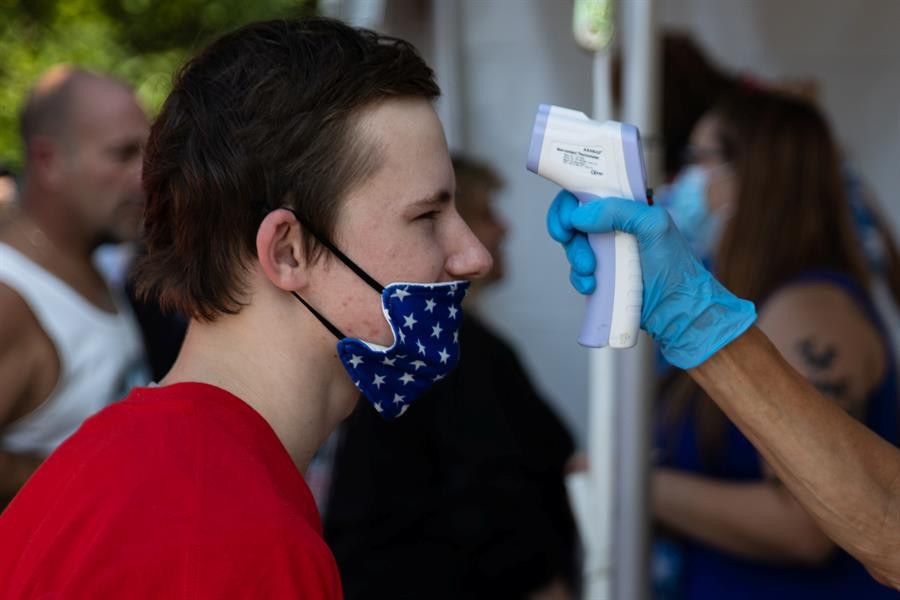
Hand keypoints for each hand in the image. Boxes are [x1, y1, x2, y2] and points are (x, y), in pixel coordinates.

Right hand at [547, 191, 755, 367]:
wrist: (678, 311)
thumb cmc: (676, 268)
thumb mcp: (654, 227)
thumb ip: (620, 211)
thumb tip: (580, 215)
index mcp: (627, 208)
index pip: (590, 191)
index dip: (570, 202)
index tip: (566, 219)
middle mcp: (615, 226)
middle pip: (574, 219)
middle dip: (569, 234)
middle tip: (574, 244)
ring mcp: (607, 252)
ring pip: (573, 247)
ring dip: (576, 258)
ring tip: (591, 272)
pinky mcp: (602, 275)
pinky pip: (577, 272)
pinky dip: (579, 279)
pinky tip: (592, 286)